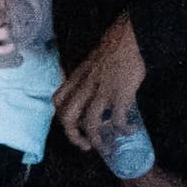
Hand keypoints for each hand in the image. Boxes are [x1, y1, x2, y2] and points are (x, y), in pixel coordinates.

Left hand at [53, 17, 146, 152]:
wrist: (126, 39)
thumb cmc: (111, 51)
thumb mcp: (89, 65)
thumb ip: (86, 79)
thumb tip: (91, 95)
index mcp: (75, 79)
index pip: (57, 101)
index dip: (61, 118)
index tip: (73, 127)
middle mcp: (84, 87)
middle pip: (67, 117)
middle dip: (74, 136)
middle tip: (86, 145)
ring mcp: (100, 92)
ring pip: (90, 123)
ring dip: (97, 139)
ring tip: (107, 146)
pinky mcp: (119, 95)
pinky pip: (117, 119)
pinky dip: (122, 129)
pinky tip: (129, 130)